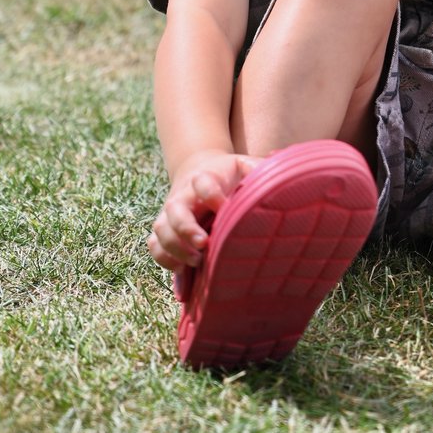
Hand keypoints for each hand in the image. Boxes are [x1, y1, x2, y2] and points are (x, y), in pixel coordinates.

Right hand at [147, 150, 258, 285]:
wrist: (198, 170)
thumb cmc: (229, 173)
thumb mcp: (244, 165)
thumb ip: (259, 167)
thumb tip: (277, 160)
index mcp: (204, 177)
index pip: (202, 182)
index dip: (211, 194)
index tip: (224, 207)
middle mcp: (183, 195)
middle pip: (175, 209)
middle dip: (186, 229)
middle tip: (204, 244)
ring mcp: (170, 213)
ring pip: (161, 230)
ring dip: (175, 249)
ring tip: (196, 263)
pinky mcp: (165, 229)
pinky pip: (155, 246)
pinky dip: (165, 260)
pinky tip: (183, 272)